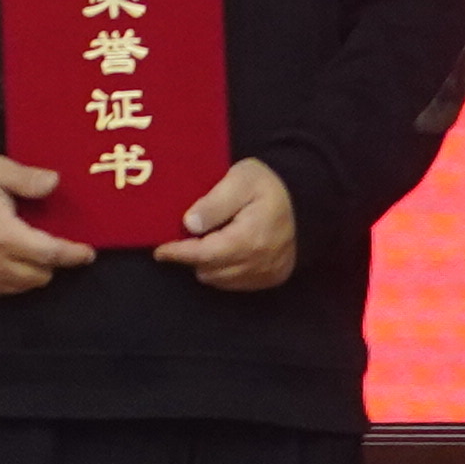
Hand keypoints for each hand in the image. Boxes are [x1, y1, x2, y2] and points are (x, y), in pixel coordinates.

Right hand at [0, 155, 94, 296]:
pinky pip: (4, 290)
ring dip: (34, 272)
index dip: (73, 254)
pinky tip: (8, 260)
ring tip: (30, 252)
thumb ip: (27, 178)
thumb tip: (55, 182)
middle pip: (42, 274)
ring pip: (25, 286)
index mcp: (5, 235)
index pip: (50, 253)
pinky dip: (13, 279)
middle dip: (52, 262)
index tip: (88, 252)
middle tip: (52, 245)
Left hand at [155, 156, 297, 293]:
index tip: (159, 250)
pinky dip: (224, 272)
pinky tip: (220, 252)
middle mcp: (260, 262)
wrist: (305, 197)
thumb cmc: (268, 184)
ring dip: (206, 265)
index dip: (179, 253)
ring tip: (200, 243)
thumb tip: (189, 224)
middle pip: (211, 270)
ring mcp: (268, 273)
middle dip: (190, 258)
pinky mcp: (273, 277)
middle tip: (180, 240)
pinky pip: (238, 283)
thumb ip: (214, 202)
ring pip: (222, 280)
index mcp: (250, 238)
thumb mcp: (240, 180)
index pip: (205, 254)